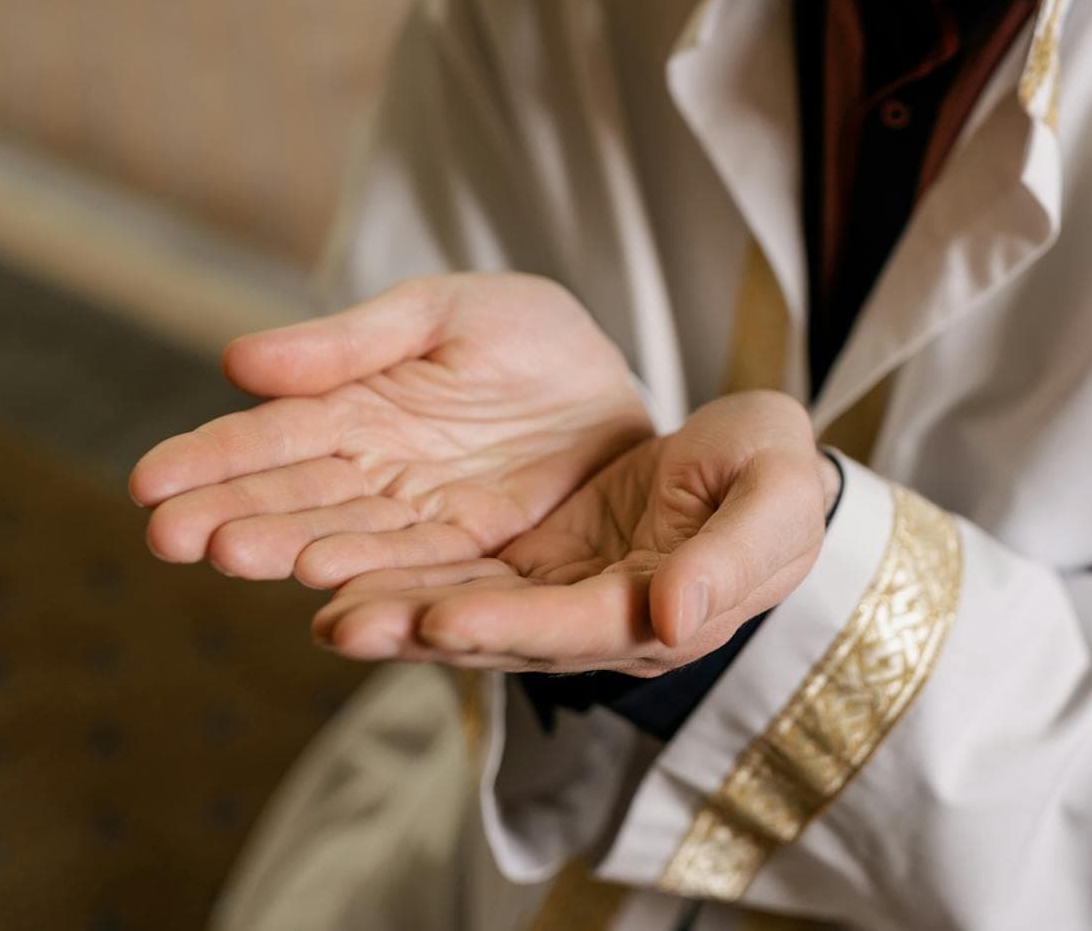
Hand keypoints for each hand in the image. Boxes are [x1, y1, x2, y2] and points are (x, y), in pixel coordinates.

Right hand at [130, 274, 653, 587]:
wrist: (622, 387)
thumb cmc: (529, 342)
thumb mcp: (445, 315)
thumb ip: (351, 344)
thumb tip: (236, 362)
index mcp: (356, 408)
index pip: (271, 437)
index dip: (210, 457)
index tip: (148, 479)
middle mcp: (378, 473)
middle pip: (294, 497)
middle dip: (232, 513)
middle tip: (172, 534)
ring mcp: (427, 518)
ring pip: (348, 539)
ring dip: (291, 549)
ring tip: (238, 554)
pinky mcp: (485, 552)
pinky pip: (428, 569)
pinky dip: (379, 582)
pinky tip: (329, 592)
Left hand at [310, 392, 838, 675]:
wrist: (757, 457)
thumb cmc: (777, 471)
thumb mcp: (777, 497)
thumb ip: (734, 556)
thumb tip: (670, 616)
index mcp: (667, 616)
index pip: (575, 629)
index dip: (507, 626)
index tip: (438, 619)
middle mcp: (601, 625)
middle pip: (499, 633)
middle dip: (417, 628)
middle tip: (336, 621)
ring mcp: (562, 600)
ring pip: (464, 608)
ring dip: (391, 605)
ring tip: (314, 598)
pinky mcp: (534, 568)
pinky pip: (457, 572)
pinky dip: (401, 569)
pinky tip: (335, 561)